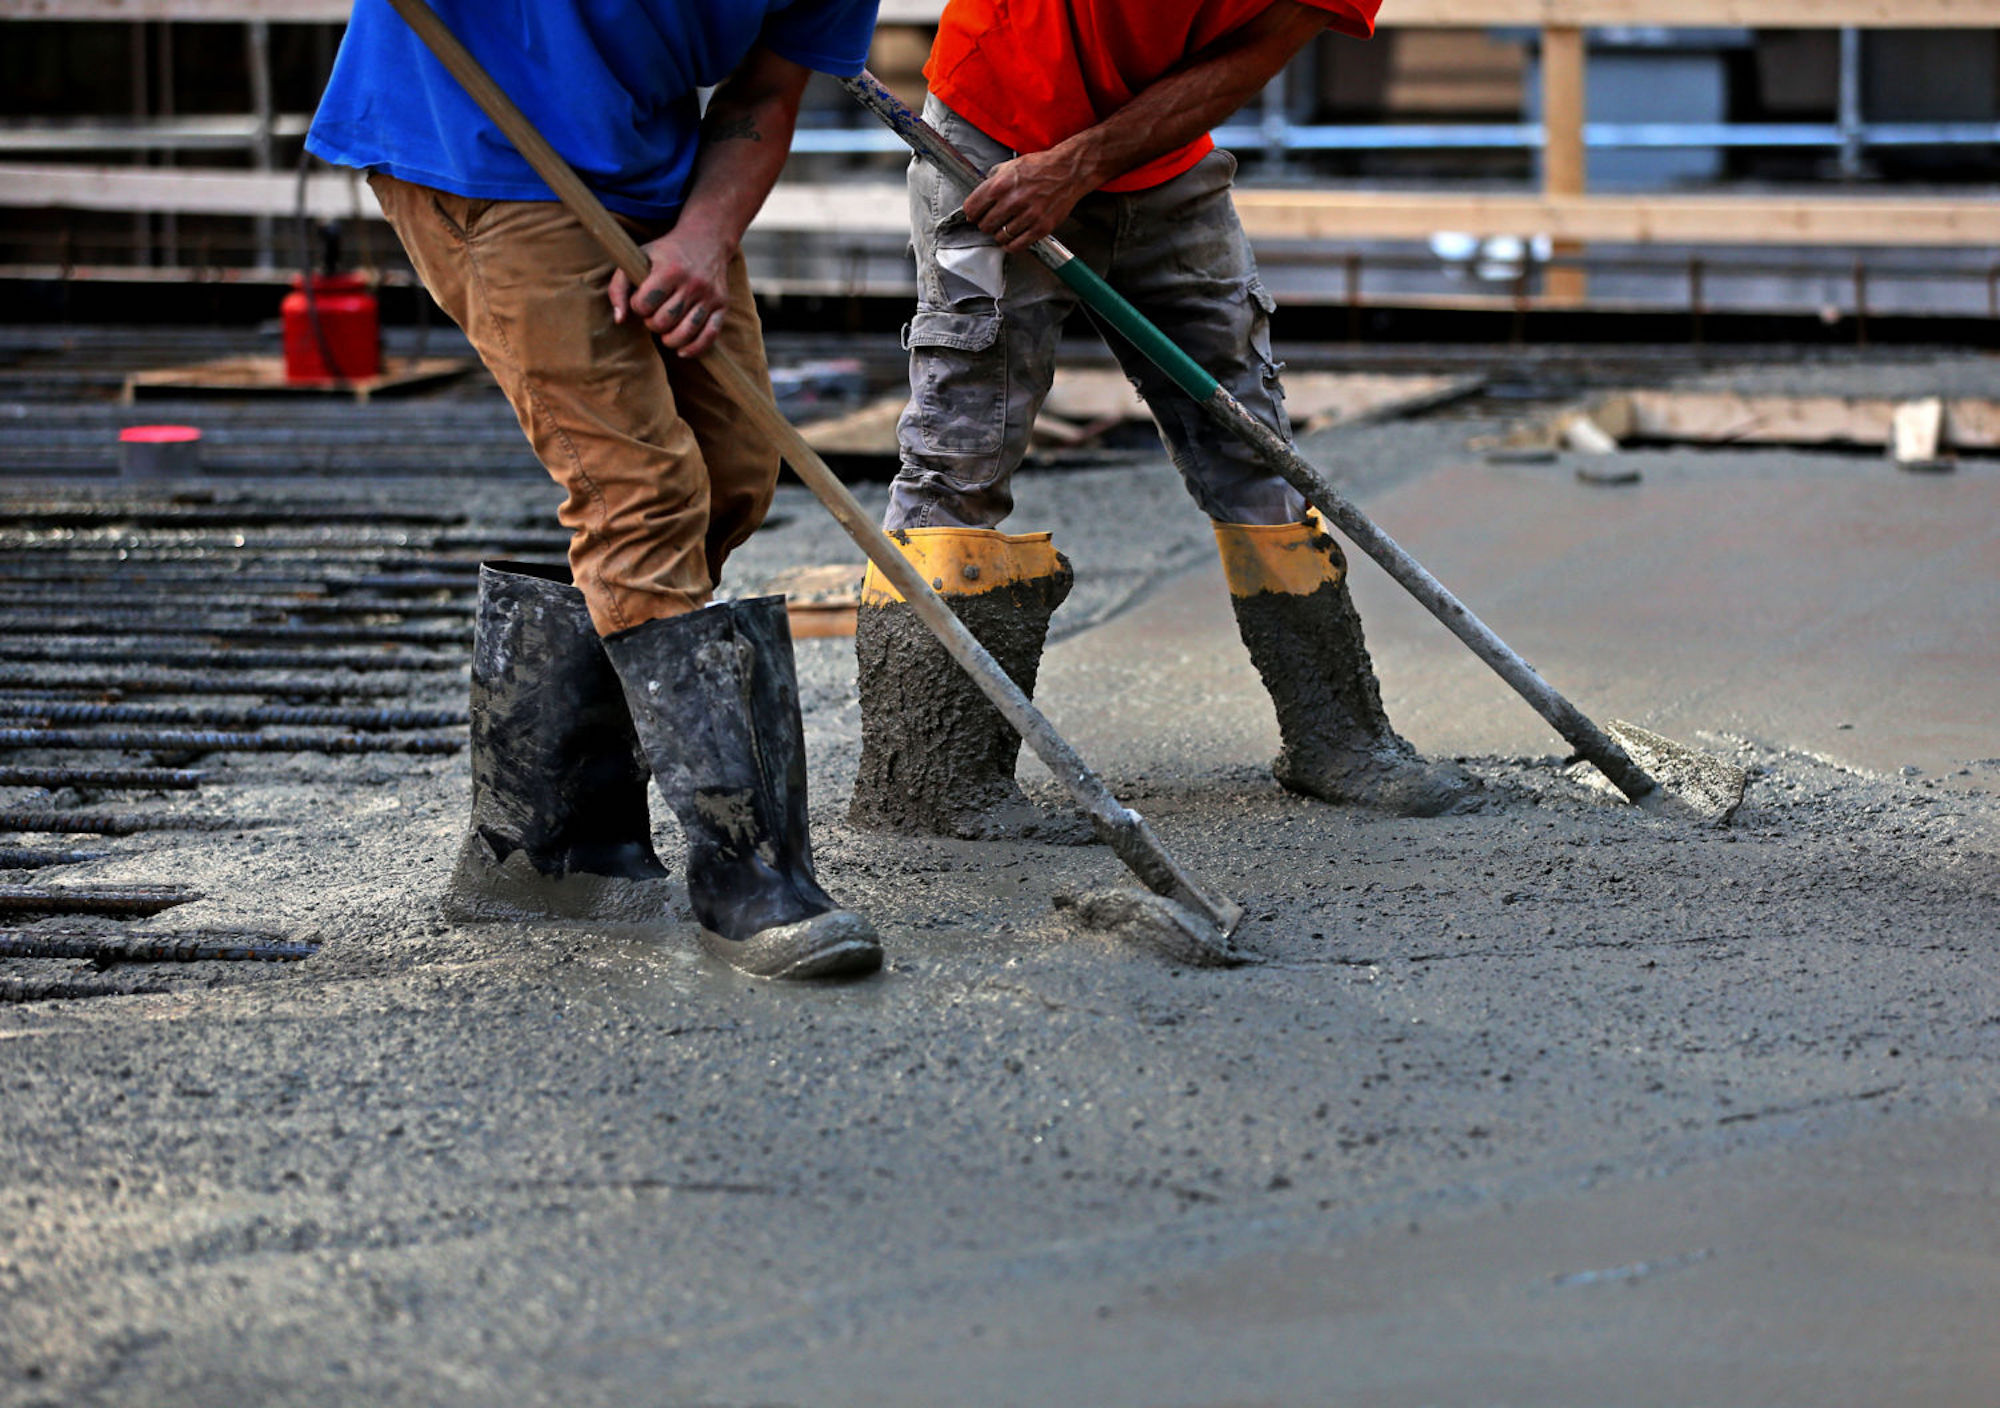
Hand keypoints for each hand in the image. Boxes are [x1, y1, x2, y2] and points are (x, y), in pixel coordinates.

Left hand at [608, 229, 730, 357]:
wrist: (706, 240)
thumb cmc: (666, 253)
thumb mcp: (639, 258)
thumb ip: (619, 287)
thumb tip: (619, 320)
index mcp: (670, 270)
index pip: (644, 304)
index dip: (638, 307)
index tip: (641, 300)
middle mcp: (692, 283)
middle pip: (664, 321)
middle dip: (652, 323)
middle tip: (653, 314)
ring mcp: (709, 295)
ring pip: (685, 333)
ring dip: (669, 339)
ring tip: (665, 330)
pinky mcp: (722, 305)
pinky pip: (709, 336)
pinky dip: (694, 348)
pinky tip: (682, 350)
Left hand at [961, 148, 1094, 253]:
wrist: (1068, 171)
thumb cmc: (1042, 167)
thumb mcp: (1011, 165)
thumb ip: (994, 180)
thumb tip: (981, 196)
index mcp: (1000, 184)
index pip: (972, 208)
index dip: (972, 213)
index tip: (975, 215)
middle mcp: (1012, 201)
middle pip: (984, 225)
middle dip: (986, 224)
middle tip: (992, 221)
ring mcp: (1028, 216)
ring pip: (1000, 237)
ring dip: (1000, 234)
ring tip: (1005, 227)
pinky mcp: (1040, 228)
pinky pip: (1017, 246)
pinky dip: (1010, 245)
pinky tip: (1011, 239)